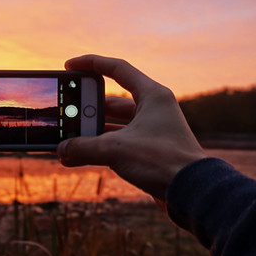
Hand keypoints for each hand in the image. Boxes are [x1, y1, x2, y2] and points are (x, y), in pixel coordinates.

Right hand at [57, 55, 206, 200]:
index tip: (69, 65)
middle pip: (111, 101)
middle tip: (66, 113)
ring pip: (112, 126)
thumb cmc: (163, 161)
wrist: (192, 193)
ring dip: (90, 134)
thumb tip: (62, 149)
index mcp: (152, 95)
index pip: (117, 69)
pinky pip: (117, 144)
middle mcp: (153, 109)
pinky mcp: (149, 151)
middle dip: (85, 109)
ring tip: (67, 140)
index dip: (91, 63)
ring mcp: (151, 131)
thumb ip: (84, 146)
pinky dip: (99, 149)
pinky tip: (78, 158)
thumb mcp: (115, 149)